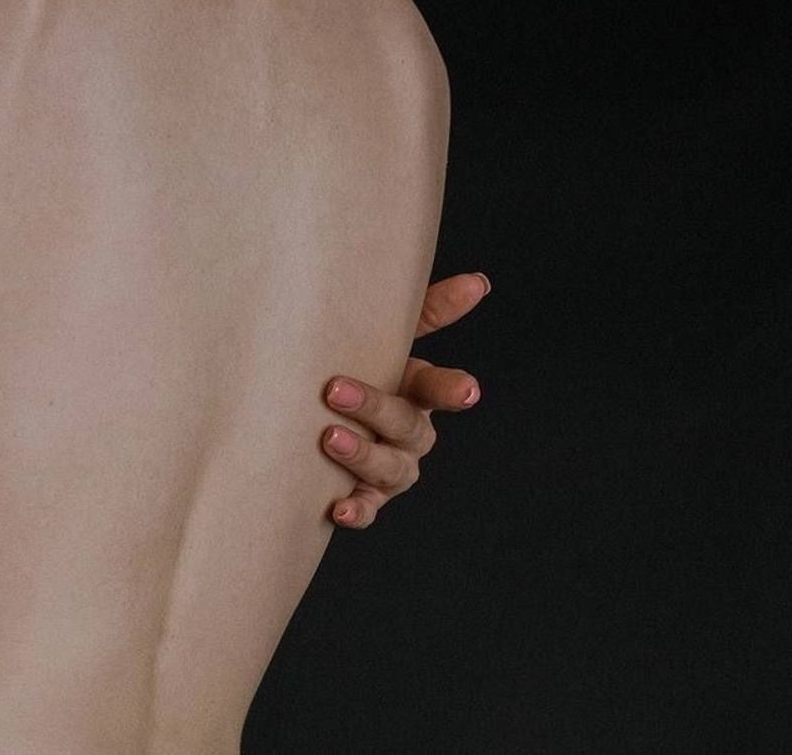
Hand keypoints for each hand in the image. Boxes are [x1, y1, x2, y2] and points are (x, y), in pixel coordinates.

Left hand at [319, 272, 491, 528]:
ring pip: (391, 469)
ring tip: (329, 437)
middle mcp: (411, 433)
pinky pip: (368, 508)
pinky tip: (339, 507)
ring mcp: (392, 468)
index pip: (441, 386)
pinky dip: (358, 510)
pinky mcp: (368, 497)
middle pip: (407, 426)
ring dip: (363, 455)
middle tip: (335, 390)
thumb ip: (428, 310)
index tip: (466, 388)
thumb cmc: (358, 366)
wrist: (313, 419)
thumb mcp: (387, 336)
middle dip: (375, 408)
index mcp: (417, 390)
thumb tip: (479, 281)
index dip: (452, 387)